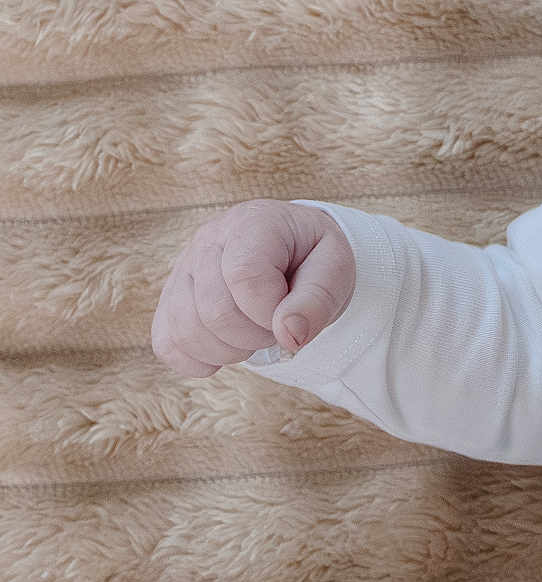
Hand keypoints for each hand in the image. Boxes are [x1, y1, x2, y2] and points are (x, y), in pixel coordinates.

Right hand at [151, 200, 354, 377]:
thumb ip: (318, 299)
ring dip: (228, 351)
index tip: (291, 317)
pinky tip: (226, 348)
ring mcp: (183, 268)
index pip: (245, 276)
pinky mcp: (169, 298)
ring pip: (186, 330)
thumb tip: (289, 335)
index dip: (269, 312)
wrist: (294, 252)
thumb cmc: (313, 258)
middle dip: (254, 336)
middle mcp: (209, 239)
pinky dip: (197, 359)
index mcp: (254, 222)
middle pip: (215, 310)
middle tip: (276, 327)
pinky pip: (166, 343)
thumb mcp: (335, 268)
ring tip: (254, 335)